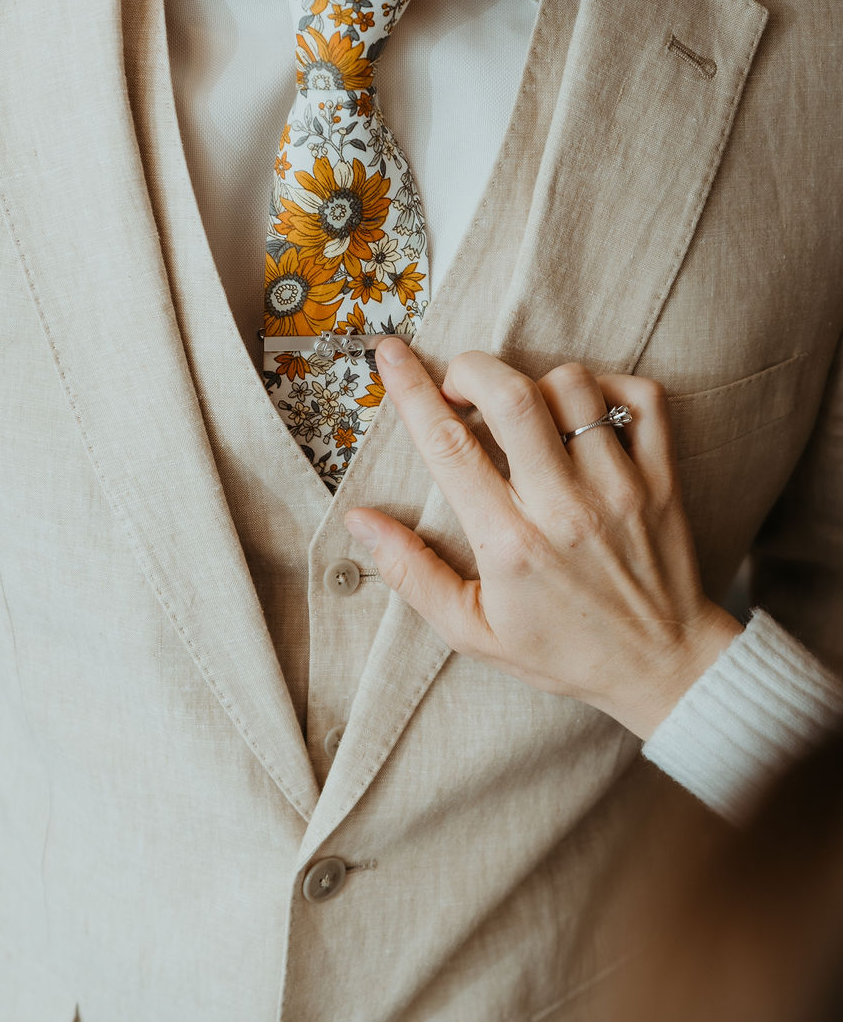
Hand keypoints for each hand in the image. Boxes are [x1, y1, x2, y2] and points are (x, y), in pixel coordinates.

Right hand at [345, 342, 740, 738]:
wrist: (662, 668)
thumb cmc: (563, 651)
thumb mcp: (472, 631)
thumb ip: (412, 574)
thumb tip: (360, 521)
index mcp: (510, 545)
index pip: (448, 446)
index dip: (411, 390)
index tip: (391, 353)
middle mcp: (564, 508)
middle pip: (511, 397)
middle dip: (472, 370)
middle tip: (459, 385)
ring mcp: (618, 488)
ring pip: (573, 387)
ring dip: (537, 382)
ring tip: (526, 412)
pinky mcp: (661, 478)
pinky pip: (640, 398)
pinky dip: (609, 387)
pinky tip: (584, 412)